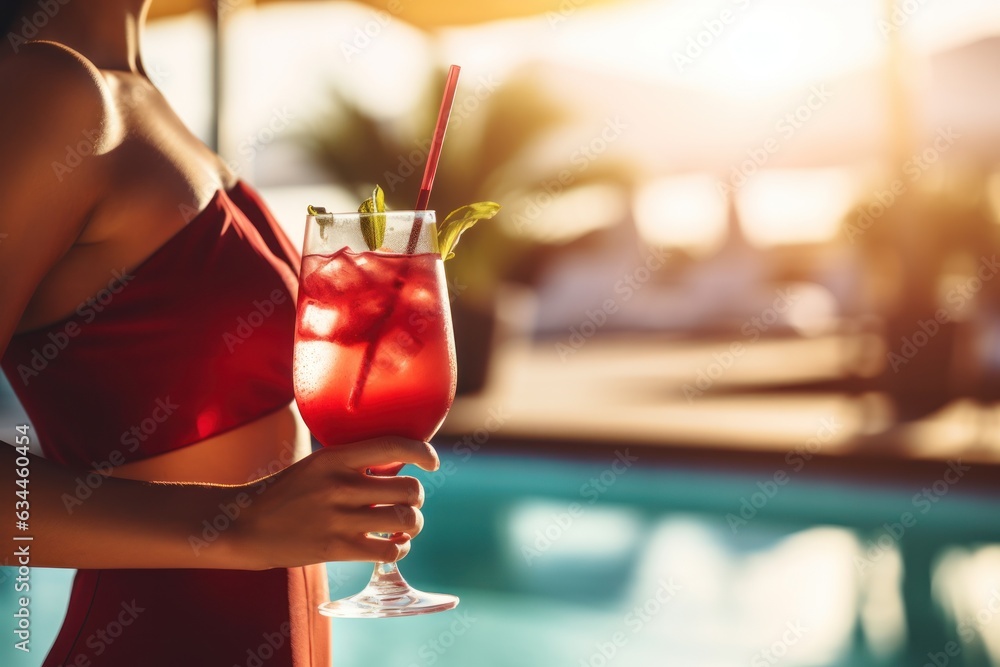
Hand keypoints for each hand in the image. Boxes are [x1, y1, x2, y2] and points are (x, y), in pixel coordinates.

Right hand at [233, 436, 438, 569]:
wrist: (246, 526)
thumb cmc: (288, 492)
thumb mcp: (317, 464)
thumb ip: (354, 462)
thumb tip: (400, 464)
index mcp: (335, 457)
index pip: (393, 446)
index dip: (423, 453)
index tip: (432, 463)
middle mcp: (340, 485)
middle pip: (409, 489)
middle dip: (416, 498)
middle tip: (407, 502)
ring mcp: (339, 518)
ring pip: (405, 520)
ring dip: (413, 525)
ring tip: (403, 526)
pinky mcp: (337, 548)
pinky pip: (389, 551)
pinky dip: (399, 549)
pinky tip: (393, 545)